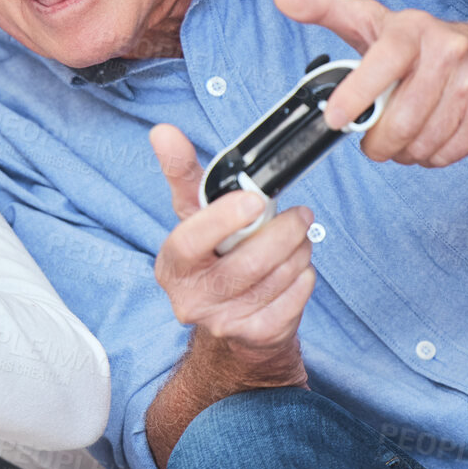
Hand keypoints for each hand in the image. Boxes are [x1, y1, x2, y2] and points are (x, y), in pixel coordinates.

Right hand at [148, 123, 313, 384]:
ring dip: (299, 251)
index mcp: (172, 264)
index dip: (222, 220)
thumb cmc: (214, 255)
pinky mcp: (256, 336)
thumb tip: (163, 132)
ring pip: (278, 278)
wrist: (230, 318)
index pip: (189, 242)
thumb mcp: (195, 216)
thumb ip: (182, 173)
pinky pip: (295, 297)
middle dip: (283, 232)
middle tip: (300, 214)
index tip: (253, 199)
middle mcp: (191, 299)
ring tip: (298, 239)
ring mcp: (224, 322)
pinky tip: (297, 268)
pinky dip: (305, 276)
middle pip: (247, 263)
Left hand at [273, 0, 467, 166]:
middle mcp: (447, 51)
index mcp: (411, 29)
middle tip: (371, 139)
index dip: (357, 95)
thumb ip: (323, 9)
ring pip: (422, 142)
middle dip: (377, 141)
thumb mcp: (370, 20)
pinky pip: (445, 154)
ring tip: (400, 136)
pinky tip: (426, 138)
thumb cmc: (420, 43)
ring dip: (403, 151)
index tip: (335, 119)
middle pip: (401, 119)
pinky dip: (428, 156)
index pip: (384, 61)